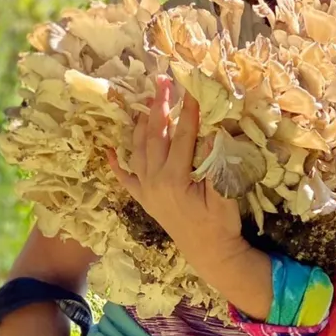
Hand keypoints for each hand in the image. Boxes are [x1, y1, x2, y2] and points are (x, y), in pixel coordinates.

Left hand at [107, 75, 246, 276]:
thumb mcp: (224, 195)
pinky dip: (117, 164)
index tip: (192, 89)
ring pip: (138, 150)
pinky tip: (110, 151)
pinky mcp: (145, 198)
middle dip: (160, 107)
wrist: (209, 253)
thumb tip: (211, 134)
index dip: (189, 111)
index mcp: (175, 178)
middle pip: (156, 136)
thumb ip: (216, 165)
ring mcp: (147, 190)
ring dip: (142, 125)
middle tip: (163, 83)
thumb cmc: (220, 224)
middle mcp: (155, 181)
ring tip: (147, 104)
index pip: (183, 136)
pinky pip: (126, 178)